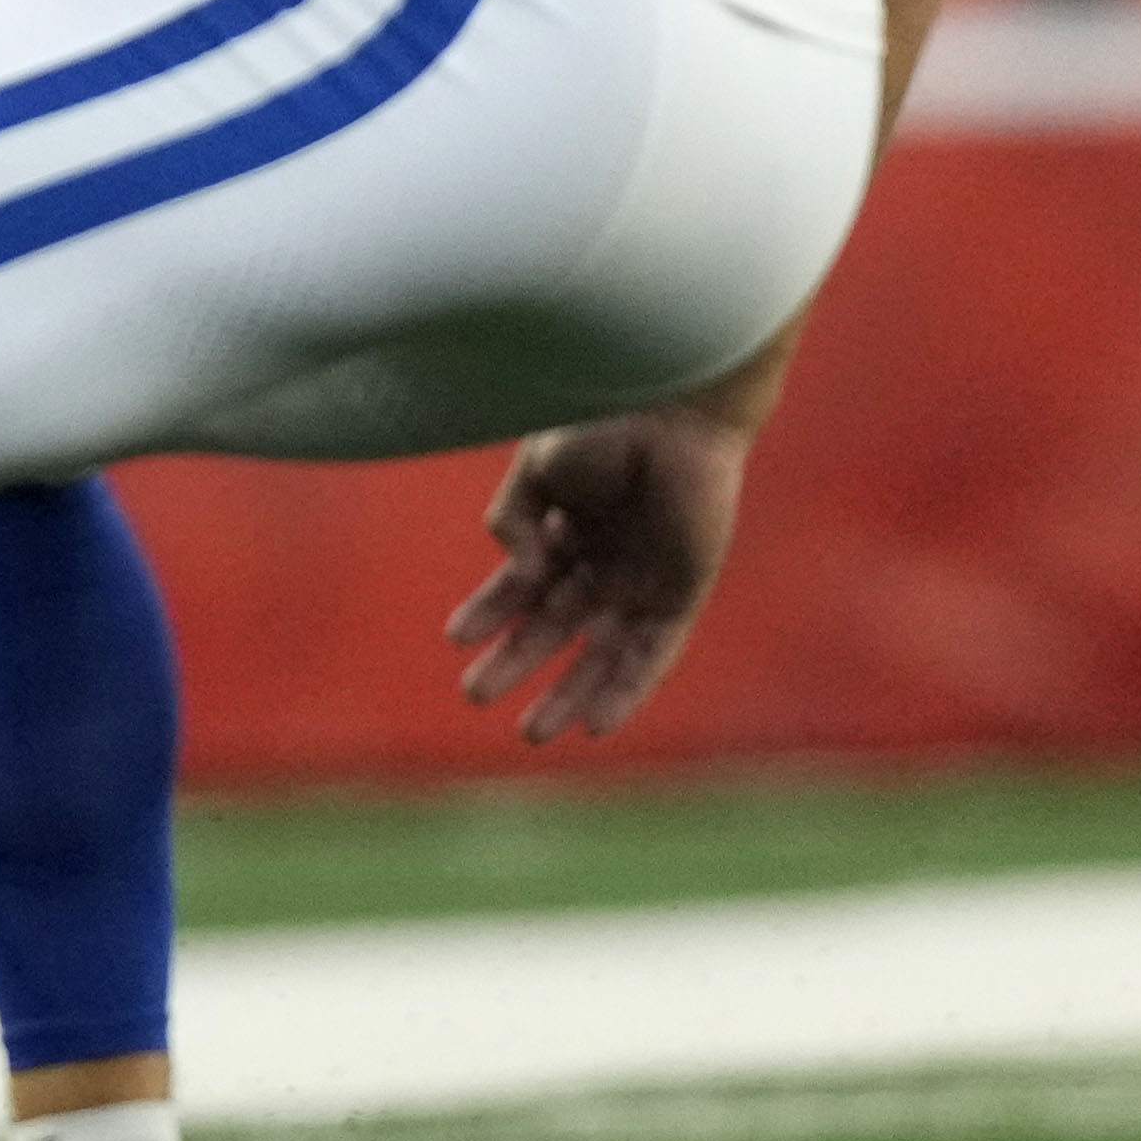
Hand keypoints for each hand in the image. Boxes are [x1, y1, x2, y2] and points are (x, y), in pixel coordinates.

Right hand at [445, 398, 756, 743]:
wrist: (674, 407)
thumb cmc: (604, 421)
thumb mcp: (536, 469)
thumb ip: (513, 521)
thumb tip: (522, 576)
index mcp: (570, 523)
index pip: (524, 582)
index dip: (490, 611)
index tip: (457, 639)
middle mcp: (606, 556)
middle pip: (556, 626)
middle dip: (516, 661)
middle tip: (474, 696)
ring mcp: (646, 577)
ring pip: (602, 651)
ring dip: (568, 693)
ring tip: (531, 733)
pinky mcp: (683, 591)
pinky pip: (653, 654)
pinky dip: (625, 690)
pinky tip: (594, 724)